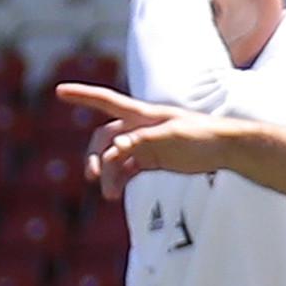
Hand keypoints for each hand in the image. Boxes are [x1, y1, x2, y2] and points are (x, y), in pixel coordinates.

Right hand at [56, 81, 234, 193]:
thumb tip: (116, 149)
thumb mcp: (173, 136)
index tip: (59, 91)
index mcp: (143, 114)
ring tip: (109, 194)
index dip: (83, 95)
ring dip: (107, 174)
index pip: (107, 101)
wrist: (227, 149)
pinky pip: (127, 169)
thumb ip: (143, 141)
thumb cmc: (203, 135)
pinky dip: (118, 180)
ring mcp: (145, 144)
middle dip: (94, 155)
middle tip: (93, 175)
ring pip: (114, 157)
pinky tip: (114, 193)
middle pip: (104, 137)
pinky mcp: (152, 160)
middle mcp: (140, 127)